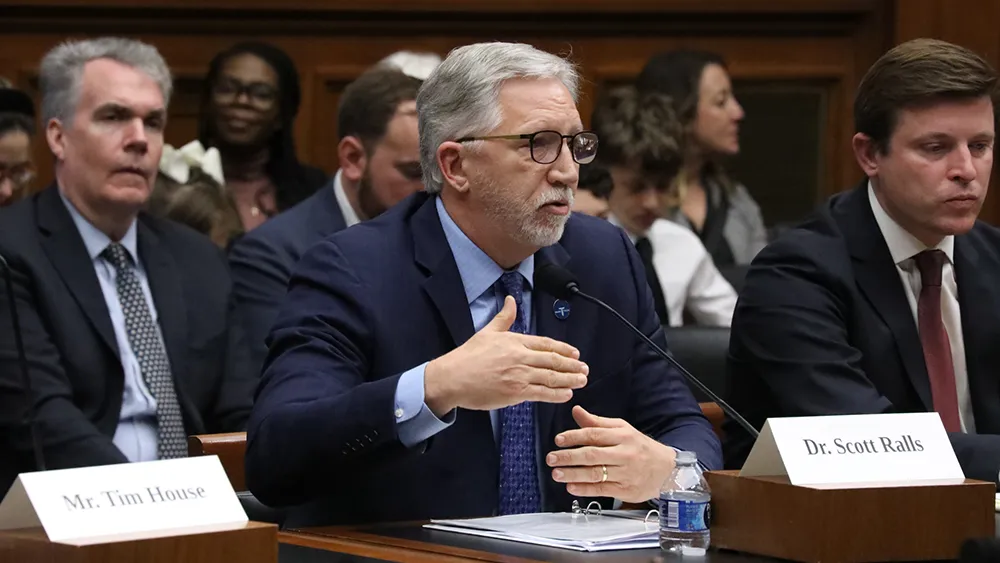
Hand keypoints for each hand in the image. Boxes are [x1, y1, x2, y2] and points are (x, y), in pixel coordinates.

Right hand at [424, 295, 588, 415]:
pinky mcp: (515, 393)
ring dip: (569, 379)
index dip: (564, 349)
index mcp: (515, 341)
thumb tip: (511, 300)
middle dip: (572, 365)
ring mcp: (519, 375)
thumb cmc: (467, 356)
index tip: (575, 353)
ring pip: (551, 377)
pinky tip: (567, 394)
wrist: (452, 378)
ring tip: (582, 381)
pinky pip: (542, 393)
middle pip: (553, 360)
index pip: (546, 344)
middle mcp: (520, 357)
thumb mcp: (487, 332)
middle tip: (584, 368)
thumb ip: (504, 317)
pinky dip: (556, 394)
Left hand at [546, 405, 676, 502]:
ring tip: (556, 474)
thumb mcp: (621, 429)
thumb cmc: (639, 447)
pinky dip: (585, 489)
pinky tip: (571, 487)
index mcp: (622, 436)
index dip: (574, 437)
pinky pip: (602, 489)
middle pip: (592, 455)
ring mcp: (626, 473)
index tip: (558, 440)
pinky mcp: (626, 490)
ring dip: (573, 474)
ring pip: (595, 474)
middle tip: (551, 458)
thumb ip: (597, 423)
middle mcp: (624, 454)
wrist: (667, 469)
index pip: (594, 434)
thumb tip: (576, 410)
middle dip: (568, 457)